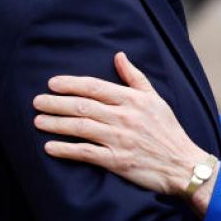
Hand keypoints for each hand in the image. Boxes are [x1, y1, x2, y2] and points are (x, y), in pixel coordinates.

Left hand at [33, 52, 215, 208]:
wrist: (183, 164)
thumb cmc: (169, 131)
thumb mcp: (156, 99)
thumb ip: (135, 78)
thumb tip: (119, 56)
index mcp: (133, 100)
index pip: (95, 87)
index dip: (71, 84)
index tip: (52, 83)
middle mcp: (124, 117)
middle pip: (82, 106)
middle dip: (56, 103)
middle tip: (37, 101)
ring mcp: (119, 139)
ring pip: (80, 127)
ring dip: (55, 123)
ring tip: (38, 120)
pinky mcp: (117, 161)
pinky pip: (85, 153)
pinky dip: (66, 149)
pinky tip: (50, 147)